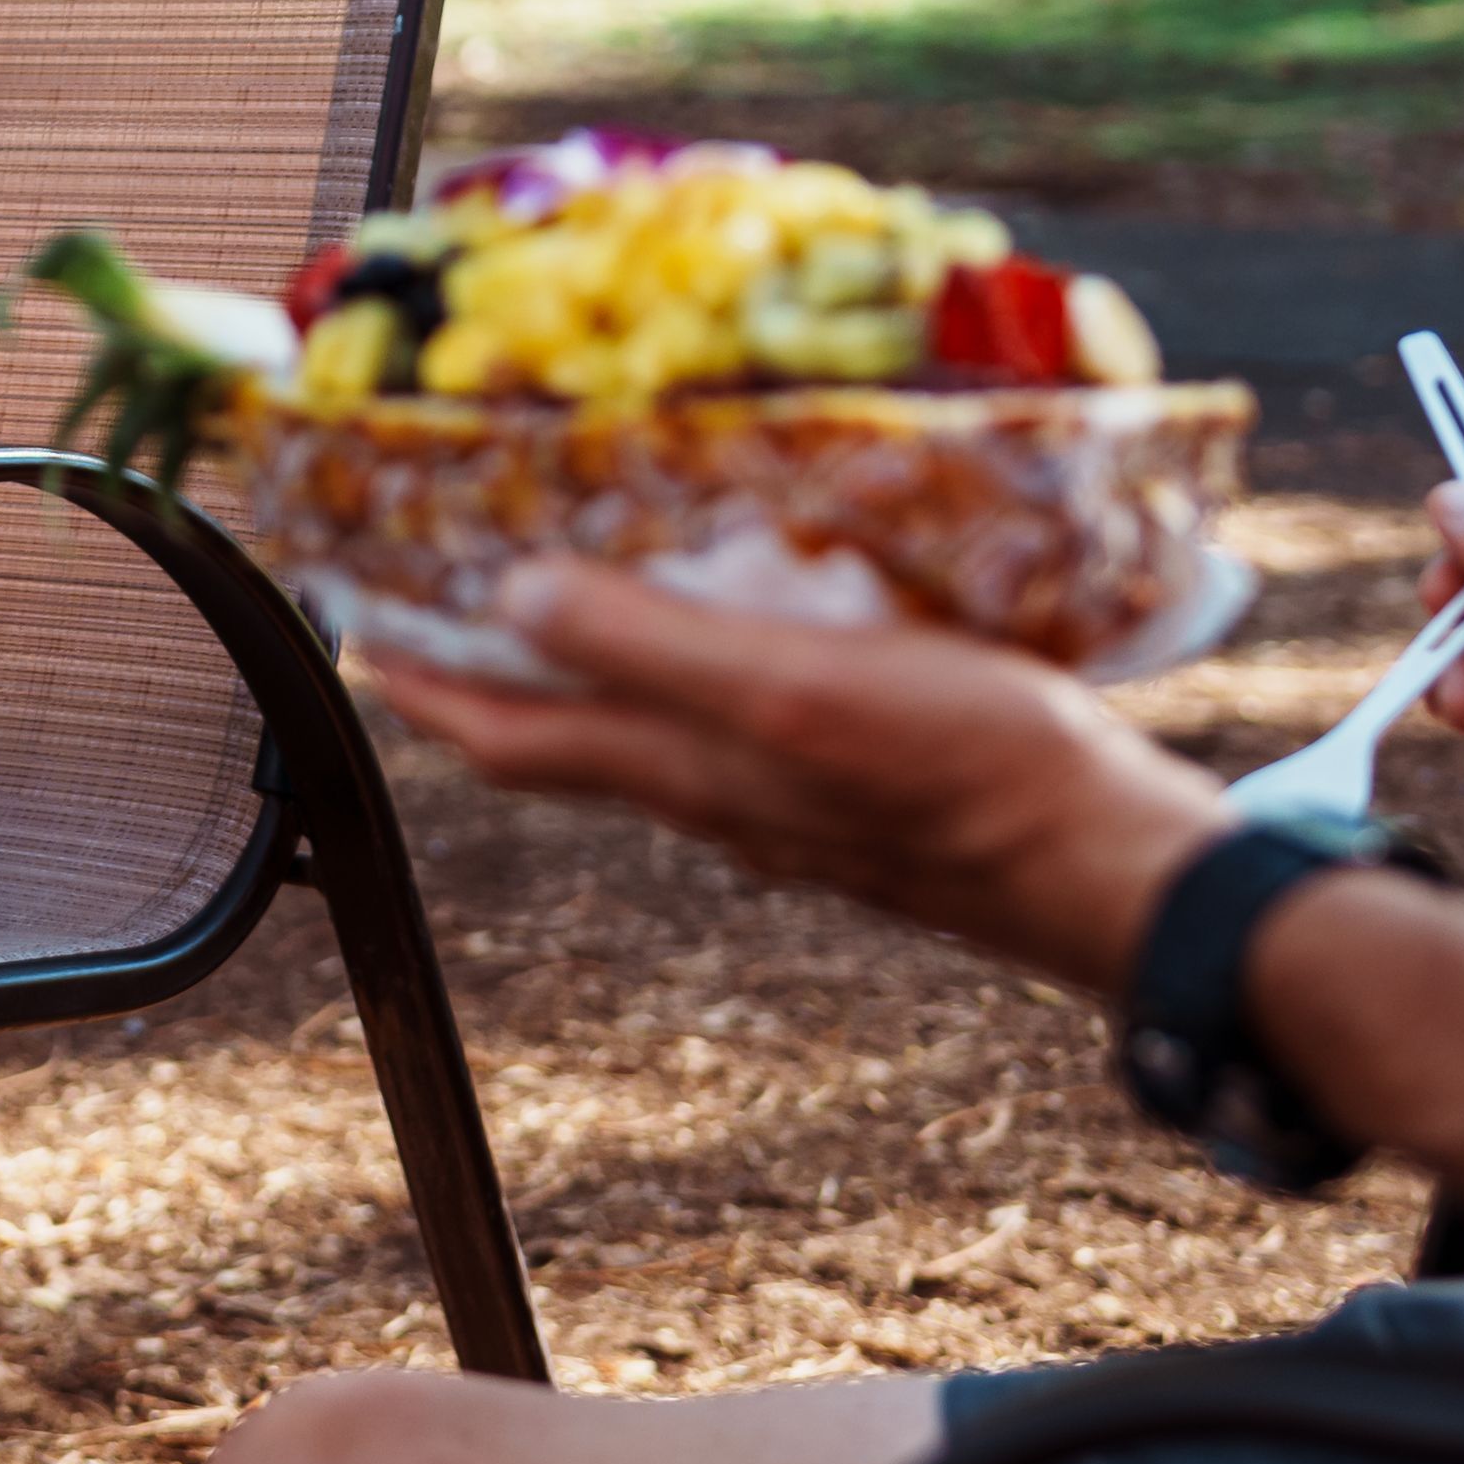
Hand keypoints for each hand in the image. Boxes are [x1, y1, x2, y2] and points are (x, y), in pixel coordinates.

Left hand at [368, 564, 1228, 996]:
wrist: (1113, 868)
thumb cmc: (964, 772)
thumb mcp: (791, 689)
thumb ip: (653, 651)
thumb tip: (514, 598)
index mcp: (686, 769)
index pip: (506, 733)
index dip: (420, 683)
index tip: (351, 627)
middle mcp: (719, 798)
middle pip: (564, 740)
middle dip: (491, 672)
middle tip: (440, 600)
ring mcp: (790, 804)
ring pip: (653, 738)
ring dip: (591, 674)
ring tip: (566, 595)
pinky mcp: (861, 793)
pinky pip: (742, 731)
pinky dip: (699, 679)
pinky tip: (738, 638)